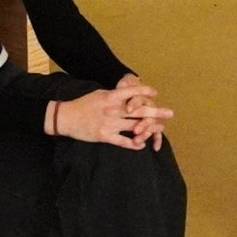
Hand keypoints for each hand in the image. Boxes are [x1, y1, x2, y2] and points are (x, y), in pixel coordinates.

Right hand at [52, 80, 172, 149]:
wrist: (67, 118)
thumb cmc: (83, 104)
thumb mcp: (99, 94)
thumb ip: (114, 95)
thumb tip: (128, 93)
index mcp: (111, 97)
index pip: (132, 92)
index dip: (145, 92)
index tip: (155, 93)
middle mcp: (113, 110)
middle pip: (139, 111)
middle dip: (157, 112)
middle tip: (170, 113)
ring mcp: (110, 124)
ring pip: (135, 127)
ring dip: (149, 128)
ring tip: (160, 129)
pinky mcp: (105, 136)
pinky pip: (124, 142)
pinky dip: (134, 144)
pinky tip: (142, 145)